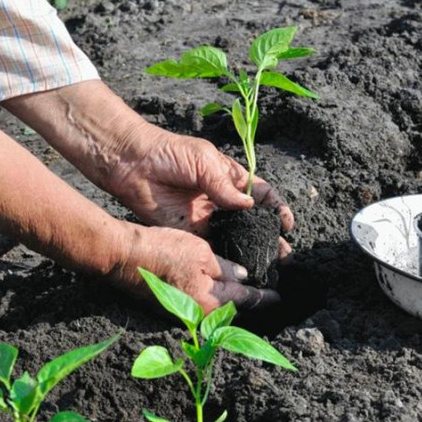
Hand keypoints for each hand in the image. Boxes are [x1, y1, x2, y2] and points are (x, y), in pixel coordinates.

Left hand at [101, 123, 294, 248]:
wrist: (133, 164)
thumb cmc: (170, 153)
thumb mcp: (204, 162)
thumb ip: (226, 186)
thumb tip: (250, 206)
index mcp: (230, 177)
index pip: (261, 195)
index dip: (276, 208)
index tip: (288, 223)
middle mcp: (222, 200)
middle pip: (252, 221)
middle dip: (270, 236)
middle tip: (285, 255)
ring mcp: (207, 217)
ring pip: (236, 237)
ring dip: (252, 250)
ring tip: (271, 266)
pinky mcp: (190, 231)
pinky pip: (212, 247)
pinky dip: (227, 257)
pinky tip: (241, 268)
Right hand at [114, 224, 280, 311]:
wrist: (122, 257)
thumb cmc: (161, 252)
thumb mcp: (201, 253)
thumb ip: (225, 266)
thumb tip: (242, 276)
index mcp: (210, 302)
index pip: (246, 300)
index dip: (264, 297)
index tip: (279, 297)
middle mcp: (197, 314)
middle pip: (231, 308)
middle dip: (248, 300)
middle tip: (265, 291)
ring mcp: (181, 312)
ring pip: (215, 306)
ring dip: (230, 299)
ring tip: (245, 288)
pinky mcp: (169, 305)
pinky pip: (199, 303)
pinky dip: (211, 296)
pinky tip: (216, 285)